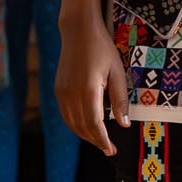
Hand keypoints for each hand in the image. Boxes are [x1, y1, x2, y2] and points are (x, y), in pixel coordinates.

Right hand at [55, 14, 130, 156]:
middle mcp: (71, 94)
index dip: (103, 140)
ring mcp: (62, 92)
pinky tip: (86, 127)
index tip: (112, 150)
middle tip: (109, 149)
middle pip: (82, 127)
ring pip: (72, 123)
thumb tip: (123, 124)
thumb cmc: (102, 49)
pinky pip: (66, 115)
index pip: (95, 124)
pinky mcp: (58, 89)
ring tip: (99, 141)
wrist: (78, 31)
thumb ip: (120, 99)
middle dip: (96, 141)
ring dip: (85, 135)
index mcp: (88, 90)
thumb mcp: (117, 72)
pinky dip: (75, 125)